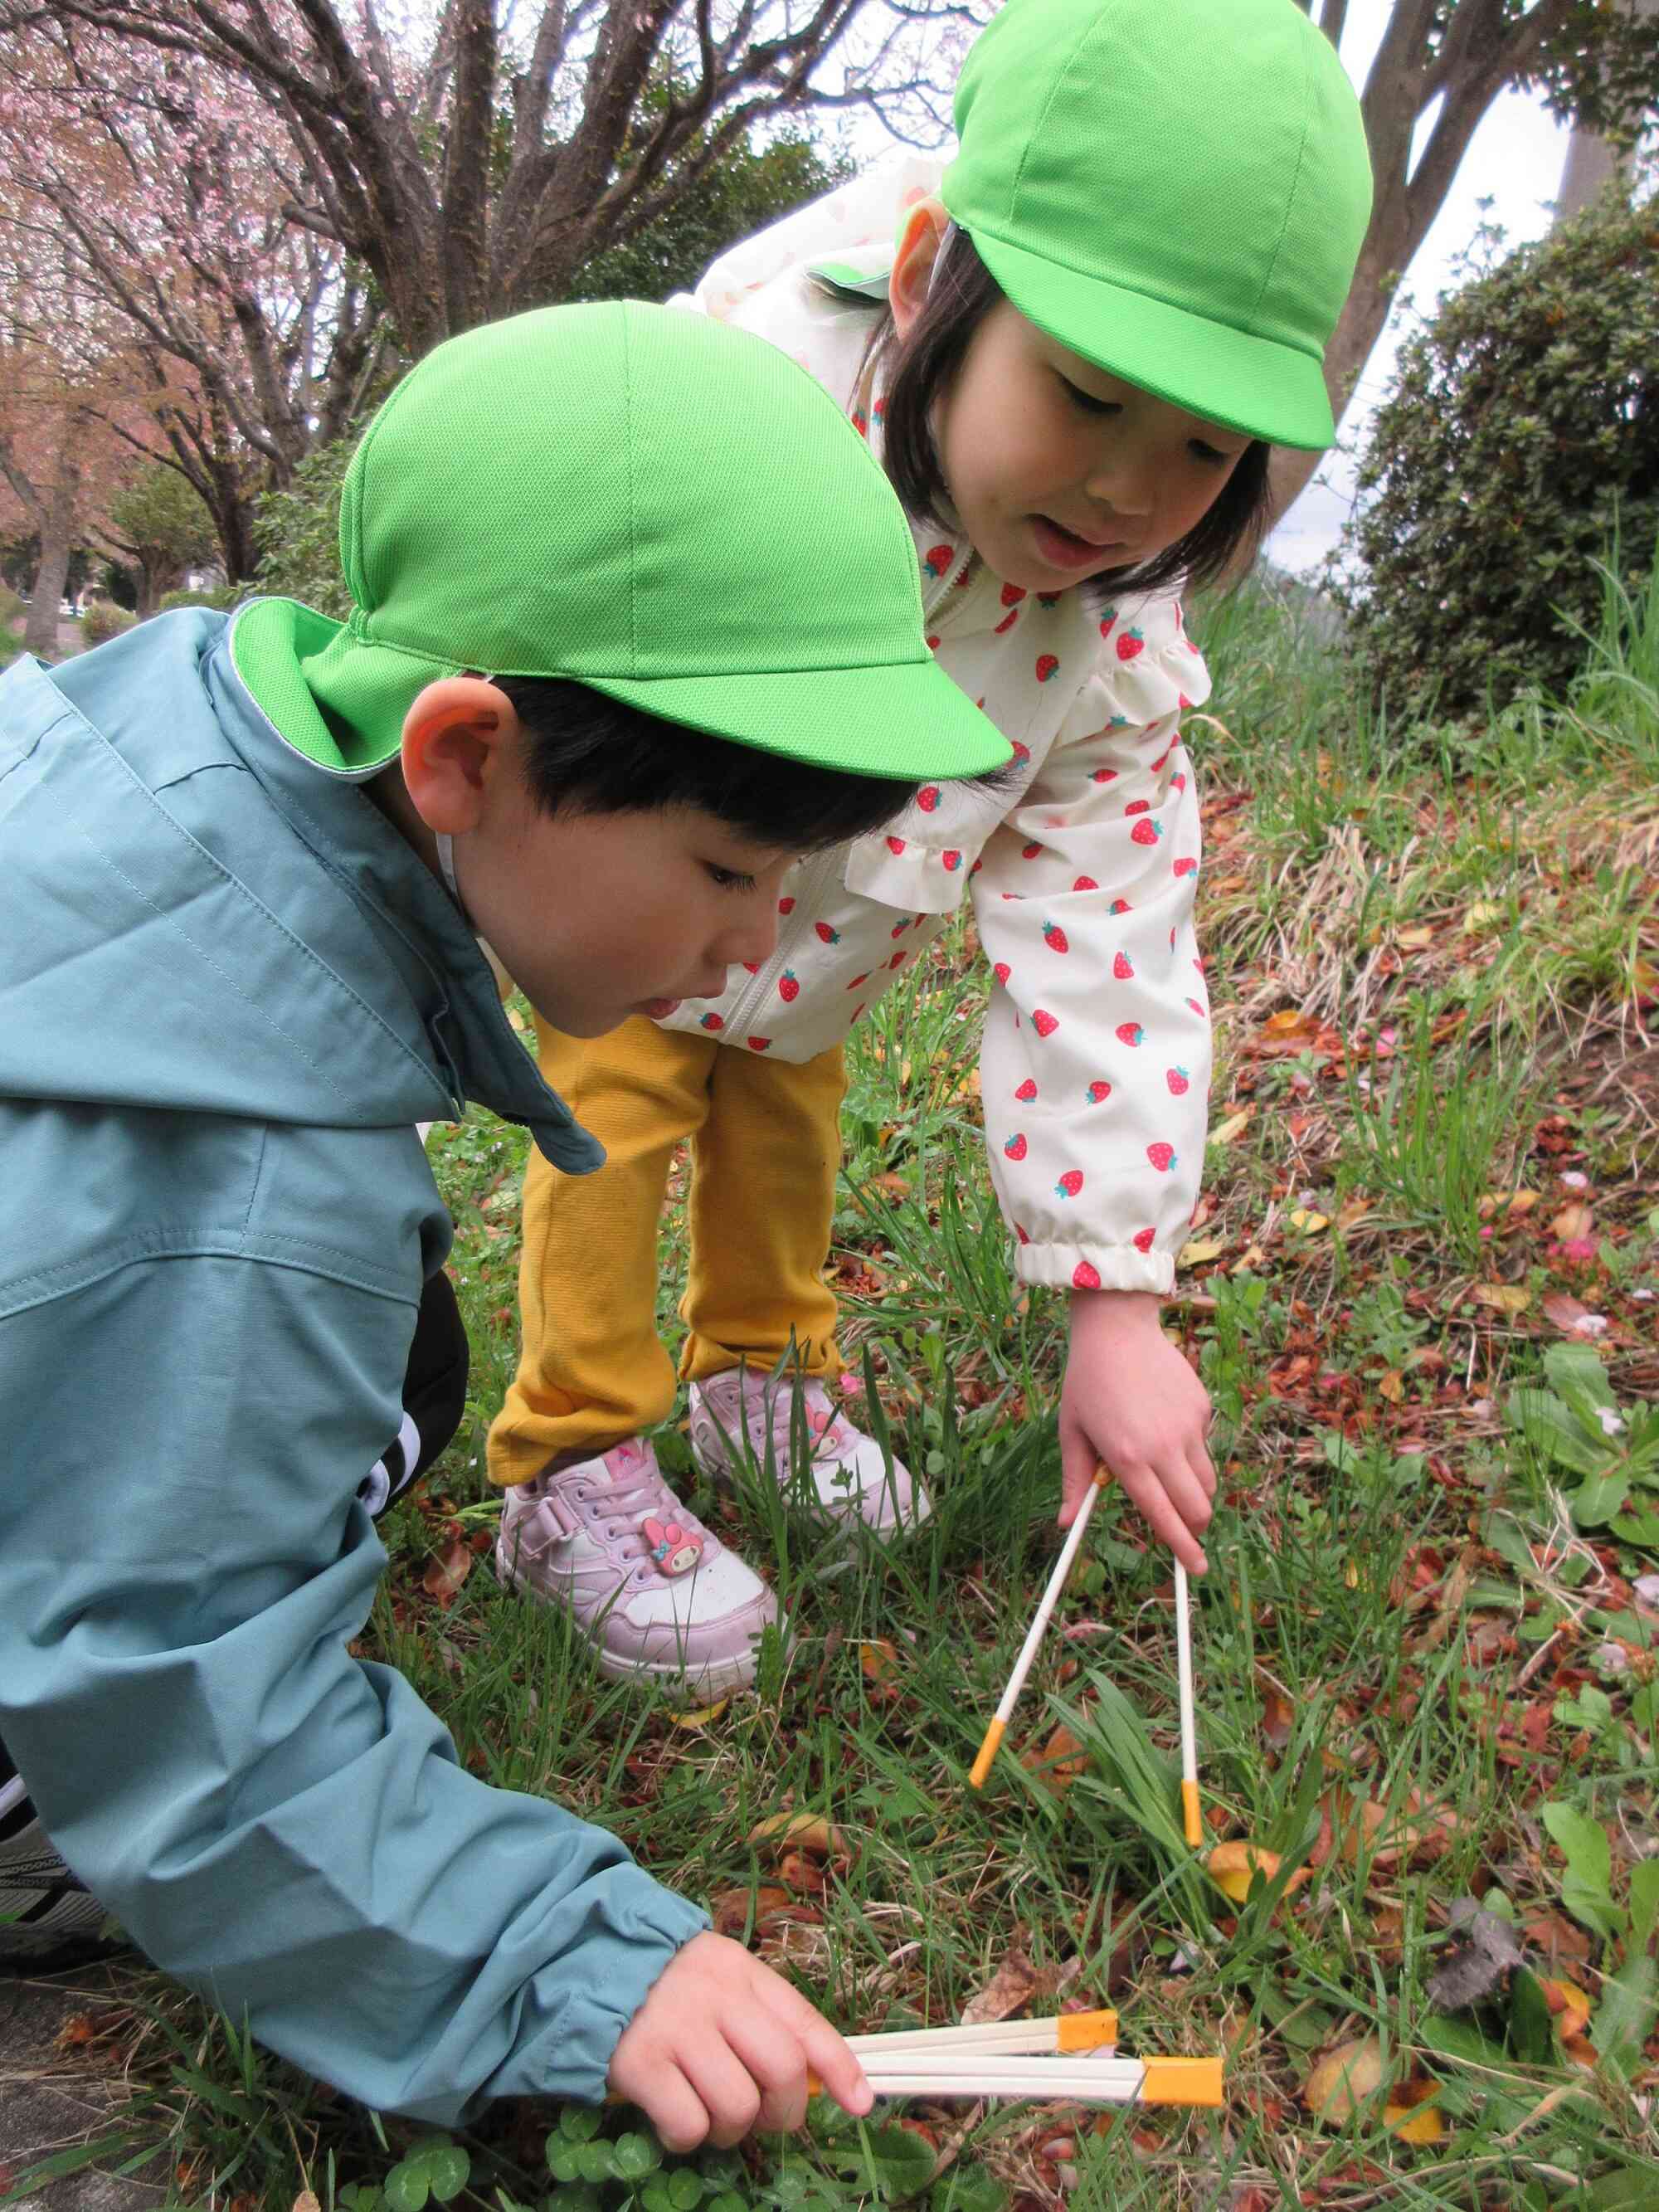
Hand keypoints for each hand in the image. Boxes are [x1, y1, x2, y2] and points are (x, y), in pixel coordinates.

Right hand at [608, 1930, 872, 2152]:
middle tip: (762, 2119)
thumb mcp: (719, 1978)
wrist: (585, 1960)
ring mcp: (678, 2028)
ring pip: (738, 2106)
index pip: (807, 2023)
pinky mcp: (640, 2063)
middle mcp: (717, 1996)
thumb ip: (760, 2017)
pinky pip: (688, 2124)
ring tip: (709, 2116)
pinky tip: (674, 2121)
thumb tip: (811, 2078)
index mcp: (743, 1971)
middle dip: (783, 2112)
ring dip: (731, 2130)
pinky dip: (688, 2138)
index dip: (841, 2069)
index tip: (862, 2104)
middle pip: (783, 2069)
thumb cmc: (663, 1980)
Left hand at [1058, 1289, 1215, 1573]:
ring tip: (1168, 1476)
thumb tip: (1065, 1525)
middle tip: (1186, 1530)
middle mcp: (1163, 1447)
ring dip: (1196, 1493)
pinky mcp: (1201, 1409)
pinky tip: (1165, 1426)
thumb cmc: (1087, 1383)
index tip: (1193, 1568)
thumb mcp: (1071, 1432)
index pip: (1162, 1516)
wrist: (1116, 1330)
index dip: (1180, 1547)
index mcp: (1127, 1458)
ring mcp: (1187, 1427)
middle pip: (1197, 1507)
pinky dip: (1191, 1453)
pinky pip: (1204, 1446)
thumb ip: (1075, 1481)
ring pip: (1207, 1481)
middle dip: (1195, 1527)